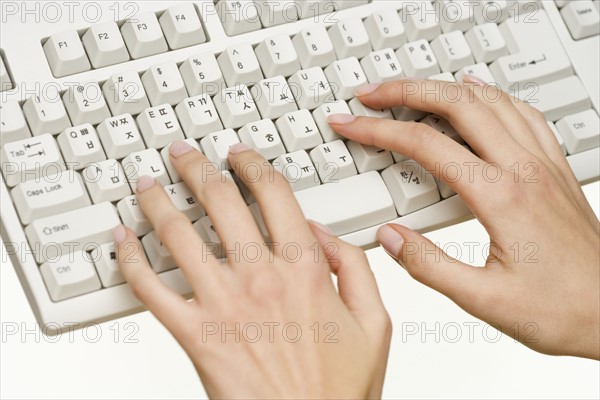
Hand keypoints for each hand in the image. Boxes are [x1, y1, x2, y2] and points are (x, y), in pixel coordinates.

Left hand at [113, 142, 391, 398]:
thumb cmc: (339, 389)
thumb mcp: (375, 323)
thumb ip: (355, 267)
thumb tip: (323, 232)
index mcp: (305, 269)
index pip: (273, 194)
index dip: (252, 164)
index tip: (239, 155)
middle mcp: (260, 278)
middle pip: (220, 201)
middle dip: (197, 168)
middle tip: (183, 154)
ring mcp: (222, 304)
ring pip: (179, 235)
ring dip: (158, 201)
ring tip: (148, 183)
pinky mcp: (194, 335)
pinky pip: (150, 289)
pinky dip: (129, 259)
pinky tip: (121, 240)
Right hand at [329, 78, 599, 359]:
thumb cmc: (561, 310)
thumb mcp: (484, 299)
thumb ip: (428, 265)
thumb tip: (388, 237)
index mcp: (501, 198)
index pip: (425, 145)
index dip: (379, 129)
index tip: (352, 124)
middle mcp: (524, 170)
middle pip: (457, 105)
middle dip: (407, 91)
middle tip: (372, 93)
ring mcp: (544, 166)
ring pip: (491, 101)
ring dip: (446, 88)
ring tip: (413, 89)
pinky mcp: (555, 171)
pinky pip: (523, 114)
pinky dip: (492, 96)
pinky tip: (480, 96)